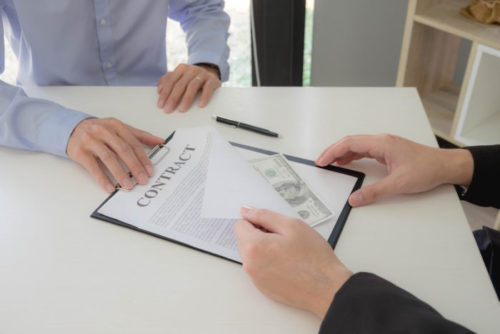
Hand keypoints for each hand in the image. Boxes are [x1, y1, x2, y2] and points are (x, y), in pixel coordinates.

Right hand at [67, 118, 163, 192]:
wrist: (71, 129)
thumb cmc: (99, 131)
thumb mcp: (119, 129)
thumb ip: (139, 135)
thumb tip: (160, 141)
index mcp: (116, 126)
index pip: (133, 143)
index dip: (143, 158)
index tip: (150, 170)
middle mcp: (104, 131)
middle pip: (123, 150)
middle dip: (134, 167)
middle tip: (142, 180)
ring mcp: (91, 140)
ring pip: (109, 158)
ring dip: (120, 173)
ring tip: (128, 185)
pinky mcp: (80, 151)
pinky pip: (93, 166)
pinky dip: (102, 178)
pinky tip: (109, 187)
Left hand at [157, 63, 220, 112]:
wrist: (211, 73)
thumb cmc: (192, 78)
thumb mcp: (180, 78)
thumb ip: (168, 81)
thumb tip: (159, 90)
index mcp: (181, 69)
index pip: (171, 81)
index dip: (165, 94)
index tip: (161, 105)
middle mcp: (191, 70)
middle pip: (180, 84)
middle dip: (173, 98)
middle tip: (168, 109)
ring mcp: (202, 74)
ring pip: (192, 86)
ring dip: (186, 99)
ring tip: (182, 109)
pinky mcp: (212, 80)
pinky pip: (208, 88)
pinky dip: (204, 97)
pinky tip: (200, 105)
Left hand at [234, 207, 351, 319]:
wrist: (326, 288)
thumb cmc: (313, 257)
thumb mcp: (291, 225)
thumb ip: (264, 215)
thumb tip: (246, 211)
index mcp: (253, 247)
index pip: (240, 225)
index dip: (257, 221)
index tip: (273, 226)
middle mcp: (249, 265)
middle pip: (244, 240)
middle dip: (259, 235)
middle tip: (283, 238)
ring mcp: (255, 278)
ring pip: (252, 254)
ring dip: (264, 249)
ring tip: (287, 252)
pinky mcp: (262, 288)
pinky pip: (259, 268)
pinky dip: (268, 263)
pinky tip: (287, 264)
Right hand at [315, 134, 473, 206]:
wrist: (445, 166)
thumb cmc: (427, 170)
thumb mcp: (399, 184)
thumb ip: (374, 192)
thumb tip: (355, 198)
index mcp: (382, 144)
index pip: (350, 143)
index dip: (333, 152)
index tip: (322, 161)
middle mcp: (381, 141)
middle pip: (351, 141)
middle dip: (333, 151)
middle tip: (320, 162)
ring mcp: (385, 144)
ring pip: (357, 144)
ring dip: (342, 152)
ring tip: (329, 163)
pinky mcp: (388, 150)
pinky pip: (365, 149)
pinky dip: (352, 155)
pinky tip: (347, 162)